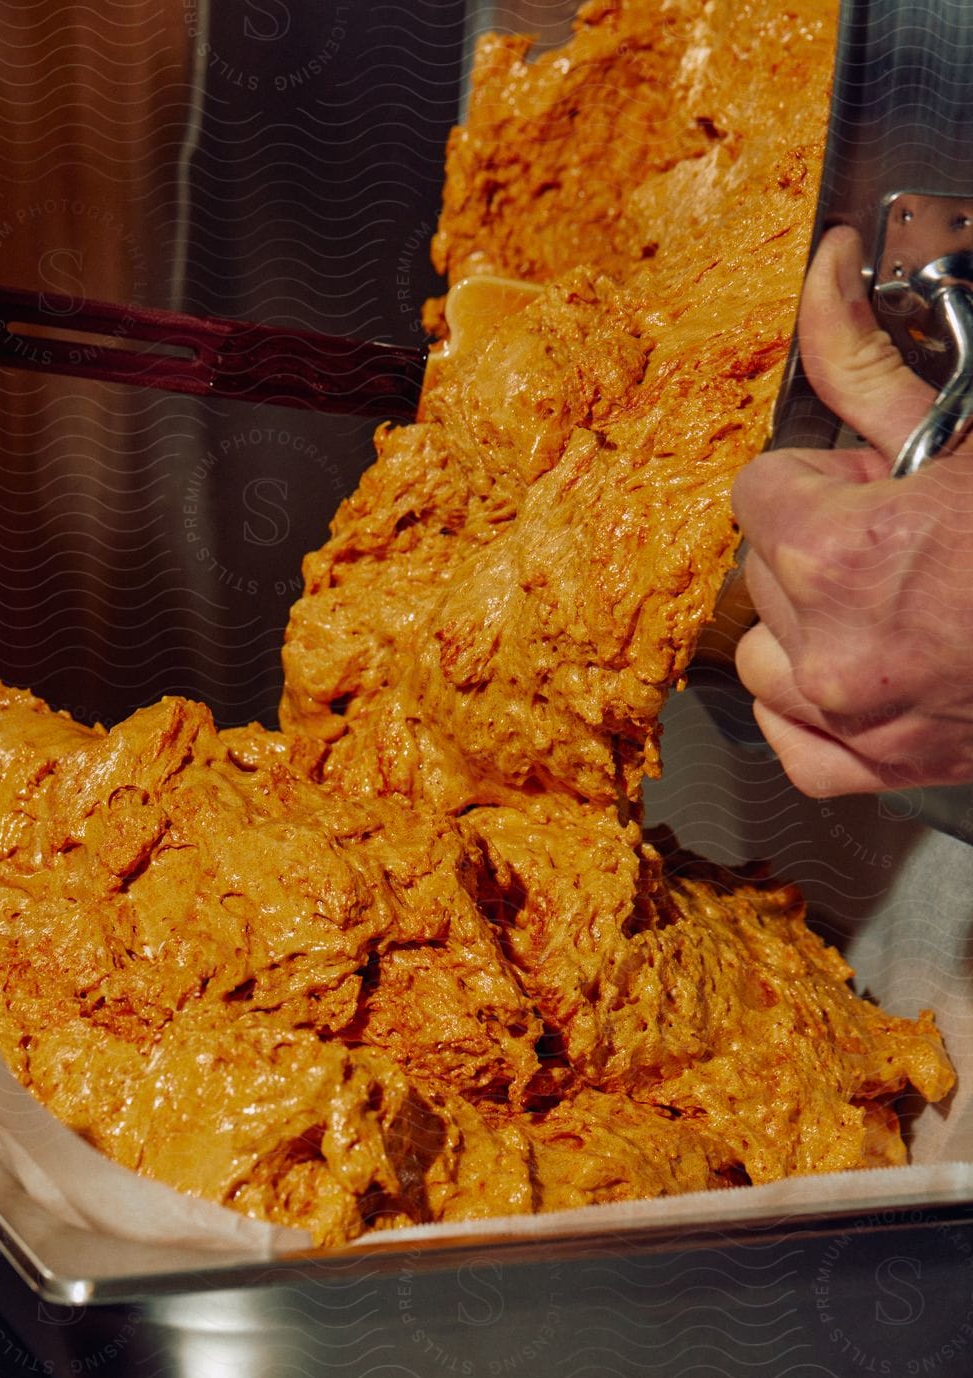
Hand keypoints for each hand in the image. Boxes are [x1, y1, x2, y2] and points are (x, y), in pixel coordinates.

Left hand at [732, 225, 972, 794]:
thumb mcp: (967, 434)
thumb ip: (865, 363)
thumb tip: (822, 272)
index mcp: (840, 556)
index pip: (759, 490)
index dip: (821, 478)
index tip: (873, 484)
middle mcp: (828, 650)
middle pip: (764, 568)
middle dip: (820, 545)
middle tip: (908, 539)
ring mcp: (851, 721)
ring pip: (766, 658)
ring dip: (809, 627)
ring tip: (891, 603)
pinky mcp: (876, 769)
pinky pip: (797, 744)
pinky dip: (818, 713)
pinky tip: (870, 670)